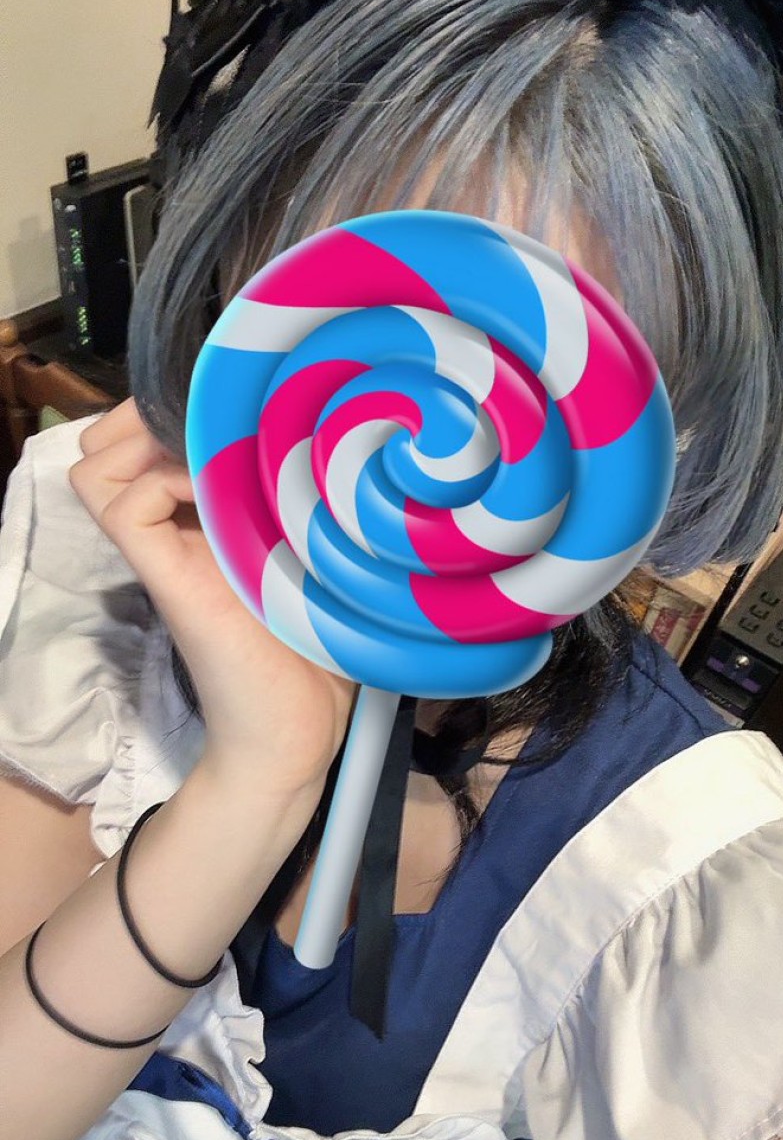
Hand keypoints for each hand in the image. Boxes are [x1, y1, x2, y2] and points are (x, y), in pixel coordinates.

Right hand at [71, 399, 355, 788]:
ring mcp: (166, 556)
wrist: (298, 732)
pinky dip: (160, 482)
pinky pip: (123, 506)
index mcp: (205, 521)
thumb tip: (329, 442)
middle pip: (108, 445)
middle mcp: (176, 532)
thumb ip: (304, 506)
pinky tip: (214, 495)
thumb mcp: (315, 556)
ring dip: (146, 442)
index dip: (170, 408)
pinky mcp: (169, 581)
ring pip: (97, 468)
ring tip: (205, 458)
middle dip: (148, 413)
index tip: (229, 409)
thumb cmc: (320, 648)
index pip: (148, 438)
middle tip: (207, 428)